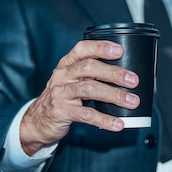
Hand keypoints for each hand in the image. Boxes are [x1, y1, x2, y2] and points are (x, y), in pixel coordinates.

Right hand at [20, 40, 139, 155]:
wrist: (38, 120)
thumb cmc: (63, 98)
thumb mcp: (73, 81)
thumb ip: (91, 75)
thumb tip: (126, 77)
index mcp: (67, 64)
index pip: (82, 49)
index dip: (100, 47)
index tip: (120, 50)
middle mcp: (63, 76)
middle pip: (89, 68)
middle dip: (114, 73)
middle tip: (133, 80)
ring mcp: (61, 93)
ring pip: (89, 89)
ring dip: (114, 95)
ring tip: (131, 102)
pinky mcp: (62, 112)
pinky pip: (86, 115)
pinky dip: (104, 120)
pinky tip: (118, 124)